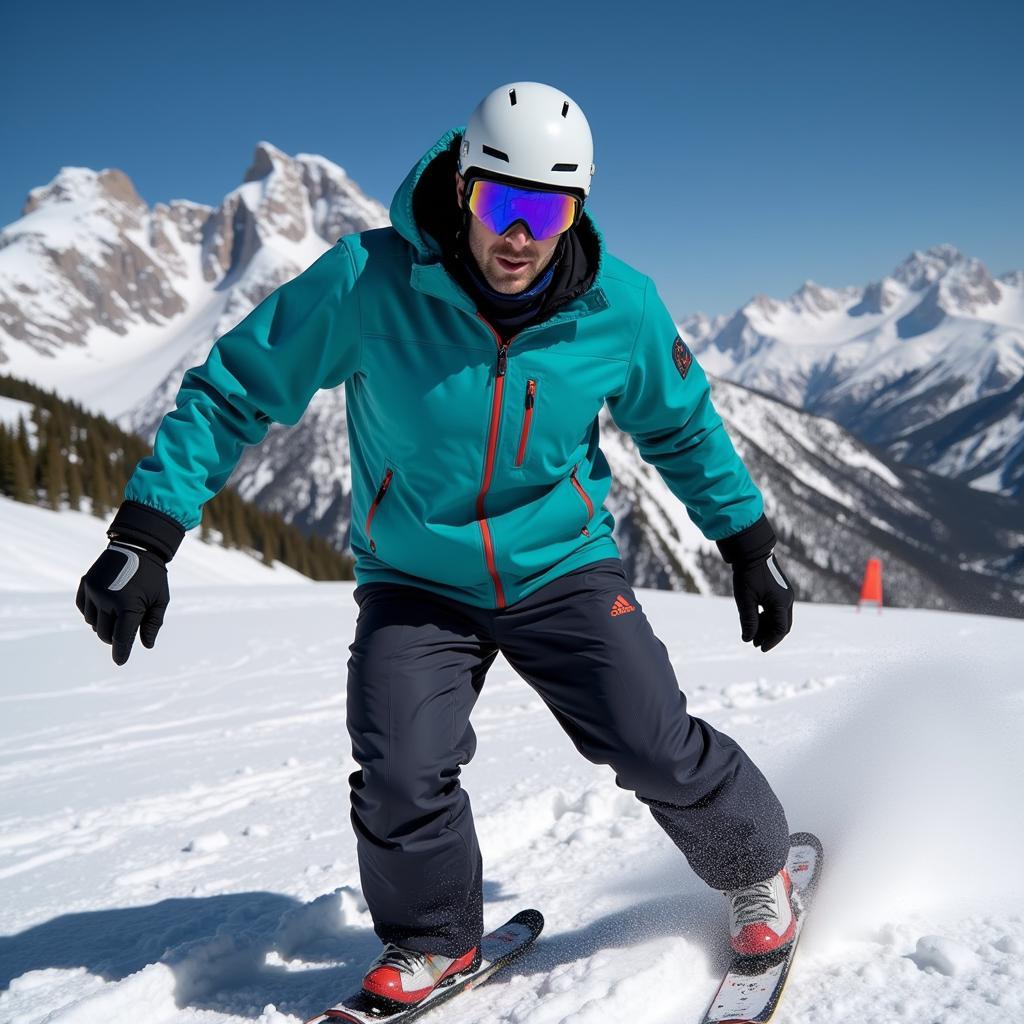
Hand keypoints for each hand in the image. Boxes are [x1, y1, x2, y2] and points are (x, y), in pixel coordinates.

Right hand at [76, 542, 169, 664]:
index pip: (122, 637)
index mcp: (128, 604)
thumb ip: (153, 624)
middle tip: (126, 630)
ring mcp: (94, 591)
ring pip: (93, 624)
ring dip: (105, 625)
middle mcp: (107, 599)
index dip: (121, 652)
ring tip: (118, 613)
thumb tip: (145, 645)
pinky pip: (84, 610)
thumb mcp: (160, 600)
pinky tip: (105, 607)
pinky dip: (93, 614)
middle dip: (115, 637)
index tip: (120, 662)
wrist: (137, 546)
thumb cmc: (153, 576)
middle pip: (105, 633)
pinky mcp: (85, 584)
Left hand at [731, 552, 793, 652]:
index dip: (771, 641)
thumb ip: (748, 620)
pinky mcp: (780, 590)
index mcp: (781, 602)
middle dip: (770, 636)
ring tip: (753, 634)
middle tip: (755, 644)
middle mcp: (787, 599)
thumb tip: (748, 639)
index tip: (759, 648)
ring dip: (768, 627)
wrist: (751, 552)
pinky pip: (777, 609)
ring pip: (779, 617)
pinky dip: (768, 617)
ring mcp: (785, 594)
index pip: (781, 629)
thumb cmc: (747, 574)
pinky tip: (756, 620)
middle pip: (783, 625)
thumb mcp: (745, 599)